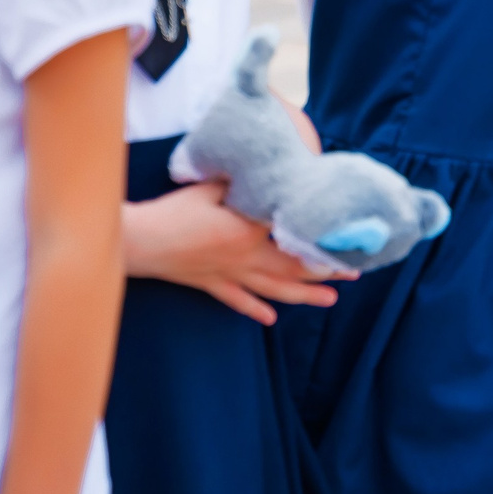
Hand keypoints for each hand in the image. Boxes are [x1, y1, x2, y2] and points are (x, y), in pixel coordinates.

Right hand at [122, 180, 347, 323]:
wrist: (139, 241)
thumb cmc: (174, 210)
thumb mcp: (211, 186)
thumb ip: (243, 183)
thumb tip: (269, 175)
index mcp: (248, 231)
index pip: (293, 235)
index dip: (320, 238)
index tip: (346, 239)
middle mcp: (245, 258)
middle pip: (293, 268)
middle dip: (325, 271)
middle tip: (353, 273)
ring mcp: (229, 275)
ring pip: (274, 289)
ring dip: (304, 295)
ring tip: (330, 300)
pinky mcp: (211, 284)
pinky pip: (239, 301)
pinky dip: (256, 310)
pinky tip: (272, 318)